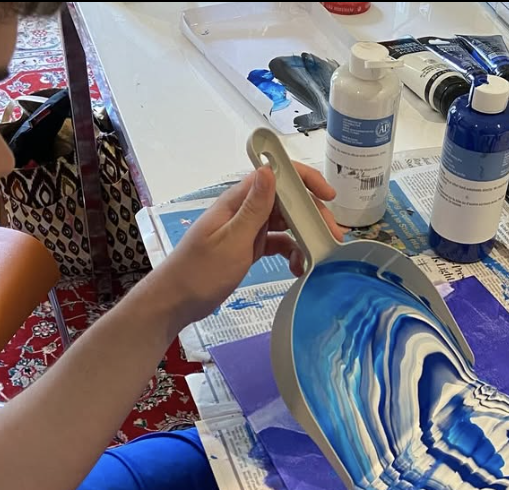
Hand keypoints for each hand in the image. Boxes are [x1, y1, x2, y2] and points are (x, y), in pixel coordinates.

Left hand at [162, 163, 343, 324]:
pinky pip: (276, 243)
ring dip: (304, 236)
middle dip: (312, 216)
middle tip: (332, 237)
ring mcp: (246, 229)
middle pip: (286, 201)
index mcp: (238, 201)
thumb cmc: (199, 272)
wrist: (176, 301)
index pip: (276, 176)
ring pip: (285, 223)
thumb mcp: (231, 240)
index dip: (305, 181)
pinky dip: (290, 252)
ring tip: (317, 256)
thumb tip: (269, 170)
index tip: (328, 196)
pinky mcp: (248, 247)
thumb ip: (253, 207)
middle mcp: (244, 210)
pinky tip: (297, 267)